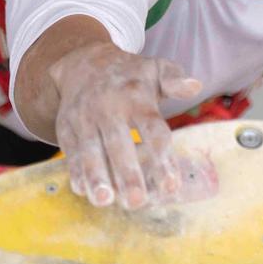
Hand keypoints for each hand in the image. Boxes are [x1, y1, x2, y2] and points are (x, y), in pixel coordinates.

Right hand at [47, 44, 201, 209]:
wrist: (84, 61)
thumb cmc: (130, 75)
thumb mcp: (155, 69)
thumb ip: (175, 80)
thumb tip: (195, 85)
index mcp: (136, 98)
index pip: (152, 130)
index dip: (162, 158)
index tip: (171, 186)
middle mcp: (109, 108)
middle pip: (119, 144)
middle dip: (127, 174)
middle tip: (137, 201)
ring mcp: (85, 118)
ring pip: (91, 150)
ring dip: (96, 176)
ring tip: (105, 201)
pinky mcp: (66, 126)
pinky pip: (70, 150)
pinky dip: (74, 170)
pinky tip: (82, 190)